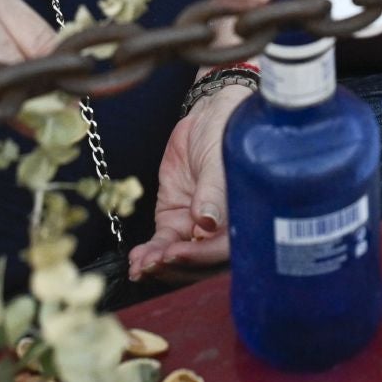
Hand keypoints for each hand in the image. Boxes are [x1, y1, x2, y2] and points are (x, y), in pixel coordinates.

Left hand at [128, 82, 251, 279]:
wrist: (210, 114)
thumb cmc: (228, 131)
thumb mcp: (220, 158)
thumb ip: (214, 191)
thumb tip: (208, 222)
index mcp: (243, 217)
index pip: (224, 249)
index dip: (201, 256)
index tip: (178, 253)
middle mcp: (222, 228)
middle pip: (201, 262)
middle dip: (176, 267)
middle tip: (152, 264)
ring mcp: (197, 227)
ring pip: (180, 257)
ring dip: (160, 265)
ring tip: (140, 266)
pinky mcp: (176, 220)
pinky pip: (164, 244)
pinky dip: (150, 254)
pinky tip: (137, 260)